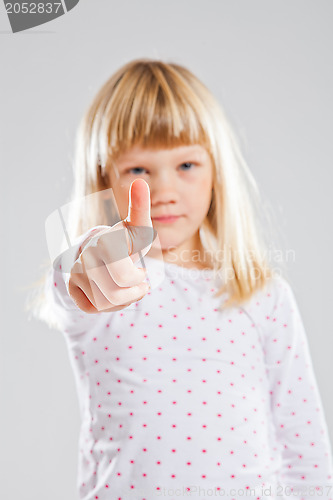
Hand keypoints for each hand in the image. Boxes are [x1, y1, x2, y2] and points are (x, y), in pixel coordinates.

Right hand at [68, 179, 153, 312]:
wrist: (101, 253)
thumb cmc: (125, 241)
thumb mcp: (137, 228)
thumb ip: (140, 207)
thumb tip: (140, 181)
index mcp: (104, 243)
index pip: (126, 278)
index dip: (138, 279)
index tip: (142, 272)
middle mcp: (85, 257)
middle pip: (116, 294)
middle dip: (132, 292)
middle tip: (137, 281)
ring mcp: (75, 273)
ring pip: (105, 303)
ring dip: (123, 299)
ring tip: (126, 286)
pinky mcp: (71, 288)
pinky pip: (93, 308)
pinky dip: (108, 306)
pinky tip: (111, 292)